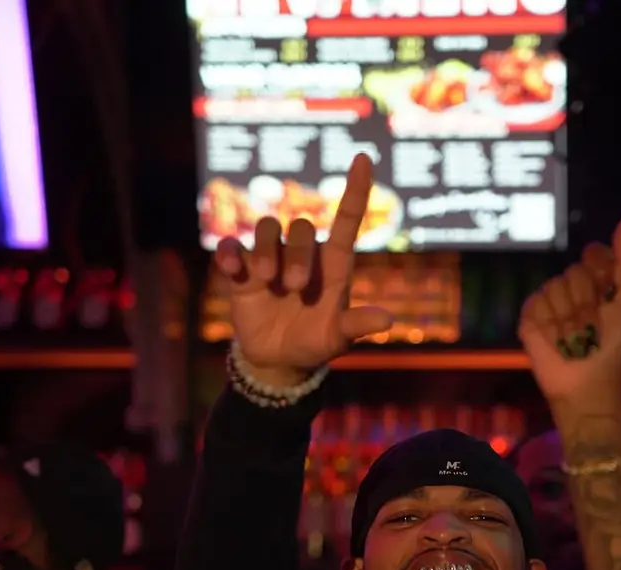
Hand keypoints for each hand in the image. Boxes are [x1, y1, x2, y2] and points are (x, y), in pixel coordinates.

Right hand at [215, 154, 390, 381]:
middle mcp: (302, 254)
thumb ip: (358, 325)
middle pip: (300, 226)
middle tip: (295, 286)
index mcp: (332, 265)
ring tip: (268, 280)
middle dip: (297, 253)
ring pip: (267, 227)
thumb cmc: (316, 342)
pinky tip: (234, 269)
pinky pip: (232, 247)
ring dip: (266, 249)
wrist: (279, 358)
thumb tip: (389, 321)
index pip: (346, 220)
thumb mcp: (338, 338)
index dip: (356, 190)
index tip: (363, 160)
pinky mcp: (242, 271)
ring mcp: (270, 259)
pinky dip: (230, 253)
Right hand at [518, 220, 620, 409]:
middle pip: (573, 271)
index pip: (594, 254)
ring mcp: (551, 305)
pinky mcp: (530, 320)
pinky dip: (548, 323)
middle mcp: (574, 290)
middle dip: (586, 301)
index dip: (600, 270)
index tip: (608, 292)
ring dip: (568, 317)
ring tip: (575, 339)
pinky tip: (556, 340)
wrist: (590, 381)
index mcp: (600, 282)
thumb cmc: (617, 345)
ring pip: (553, 286)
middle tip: (593, 327)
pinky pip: (535, 303)